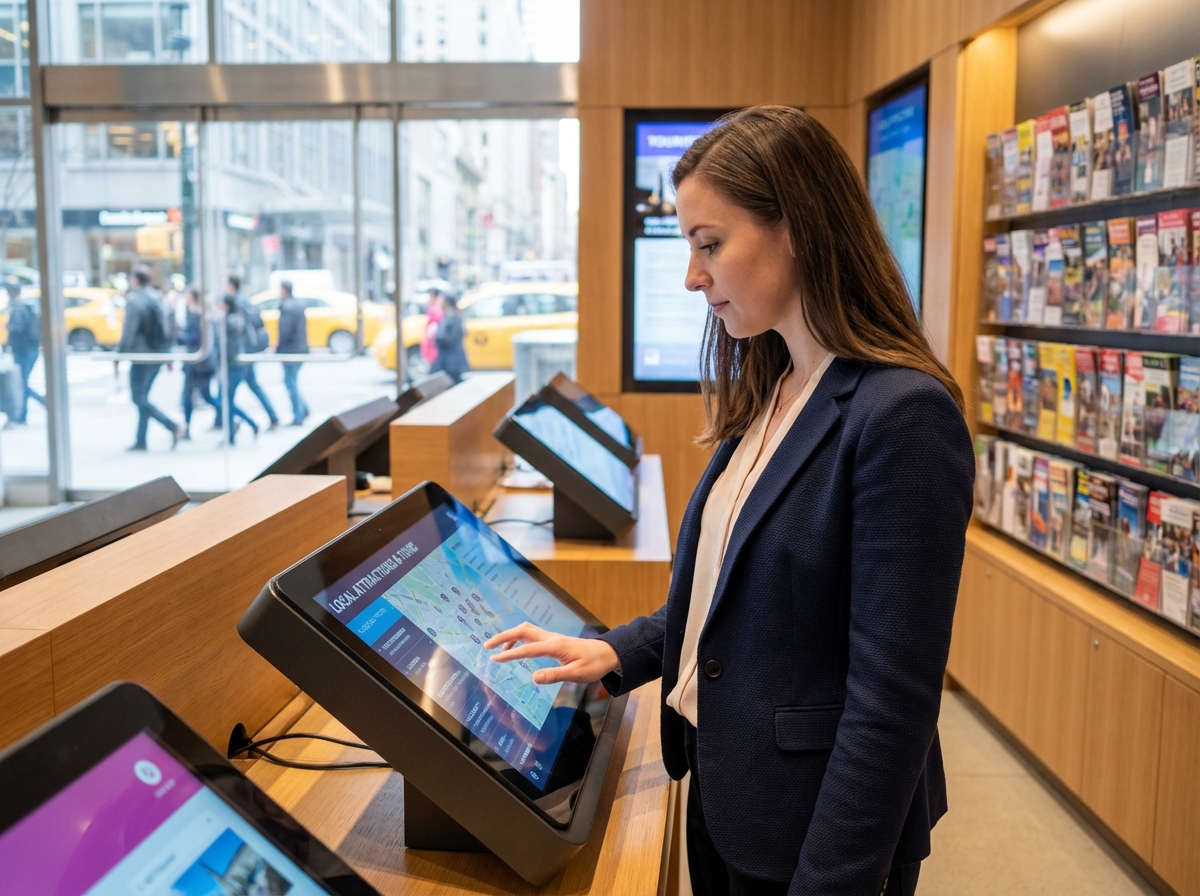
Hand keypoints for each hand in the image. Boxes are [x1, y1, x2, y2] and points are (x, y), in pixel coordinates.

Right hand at [484, 623, 619, 685]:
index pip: (526, 649)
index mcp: (554, 646)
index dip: (508, 654)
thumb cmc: (593, 665)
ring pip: (526, 630)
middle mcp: (551, 638)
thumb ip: (554, 675)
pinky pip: (532, 635)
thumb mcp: (576, 674)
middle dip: (503, 637)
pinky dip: (520, 638)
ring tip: (499, 650)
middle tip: (487, 646)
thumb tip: (533, 678)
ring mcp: (552, 637)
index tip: (493, 659)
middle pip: (522, 631)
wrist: (607, 654)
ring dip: (511, 636)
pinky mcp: (554, 640)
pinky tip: (518, 650)